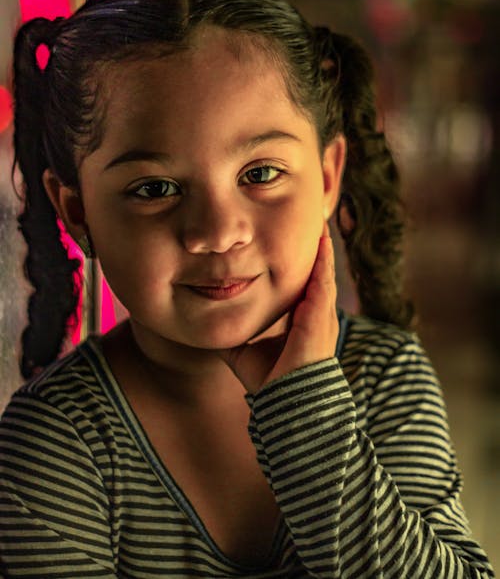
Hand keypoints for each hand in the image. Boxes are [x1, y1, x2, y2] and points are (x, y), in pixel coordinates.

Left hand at [219, 221, 338, 393]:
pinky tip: (322, 240)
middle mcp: (316, 317)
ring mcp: (322, 315)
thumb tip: (210, 325)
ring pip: (323, 273)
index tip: (291, 245)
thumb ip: (235, 334)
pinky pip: (324, 280)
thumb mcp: (245, 351)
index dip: (300, 268)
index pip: (302, 287)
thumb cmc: (271, 383)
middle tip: (312, 224)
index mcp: (301, 323)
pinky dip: (323, 259)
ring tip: (320, 224)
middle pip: (316, 275)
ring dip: (322, 249)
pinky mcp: (320, 315)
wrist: (288, 404)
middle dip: (315, 252)